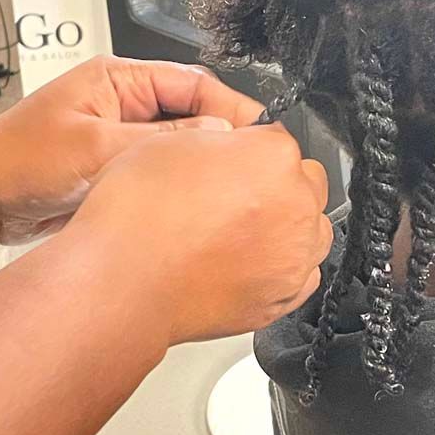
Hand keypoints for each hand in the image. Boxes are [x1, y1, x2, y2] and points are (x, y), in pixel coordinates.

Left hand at [0, 55, 263, 243]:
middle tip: (249, 167)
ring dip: (198, 166)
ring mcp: (123, 139)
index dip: (231, 109)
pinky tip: (193, 205)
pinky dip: (178, 188)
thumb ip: (162, 142)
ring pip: (180, 148)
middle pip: (193, 114)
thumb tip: (218, 138)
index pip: (194, 84)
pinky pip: (161, 174)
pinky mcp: (118, 171)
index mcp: (119, 79)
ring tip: (226, 187)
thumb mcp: (96, 148)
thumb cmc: (15, 162)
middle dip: (221, 140)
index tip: (258, 135)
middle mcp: (124, 104)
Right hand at [70, 124, 332, 342]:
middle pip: (305, 183)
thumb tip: (231, 142)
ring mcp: (294, 256)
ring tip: (240, 231)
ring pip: (310, 230)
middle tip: (233, 195)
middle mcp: (296, 206)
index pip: (280, 139)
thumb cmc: (137, 218)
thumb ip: (219, 138)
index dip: (252, 148)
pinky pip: (301, 273)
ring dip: (287, 226)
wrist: (123, 283)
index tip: (233, 160)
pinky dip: (282, 266)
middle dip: (278, 184)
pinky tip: (248, 262)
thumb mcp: (169, 142)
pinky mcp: (284, 297)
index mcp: (274, 157)